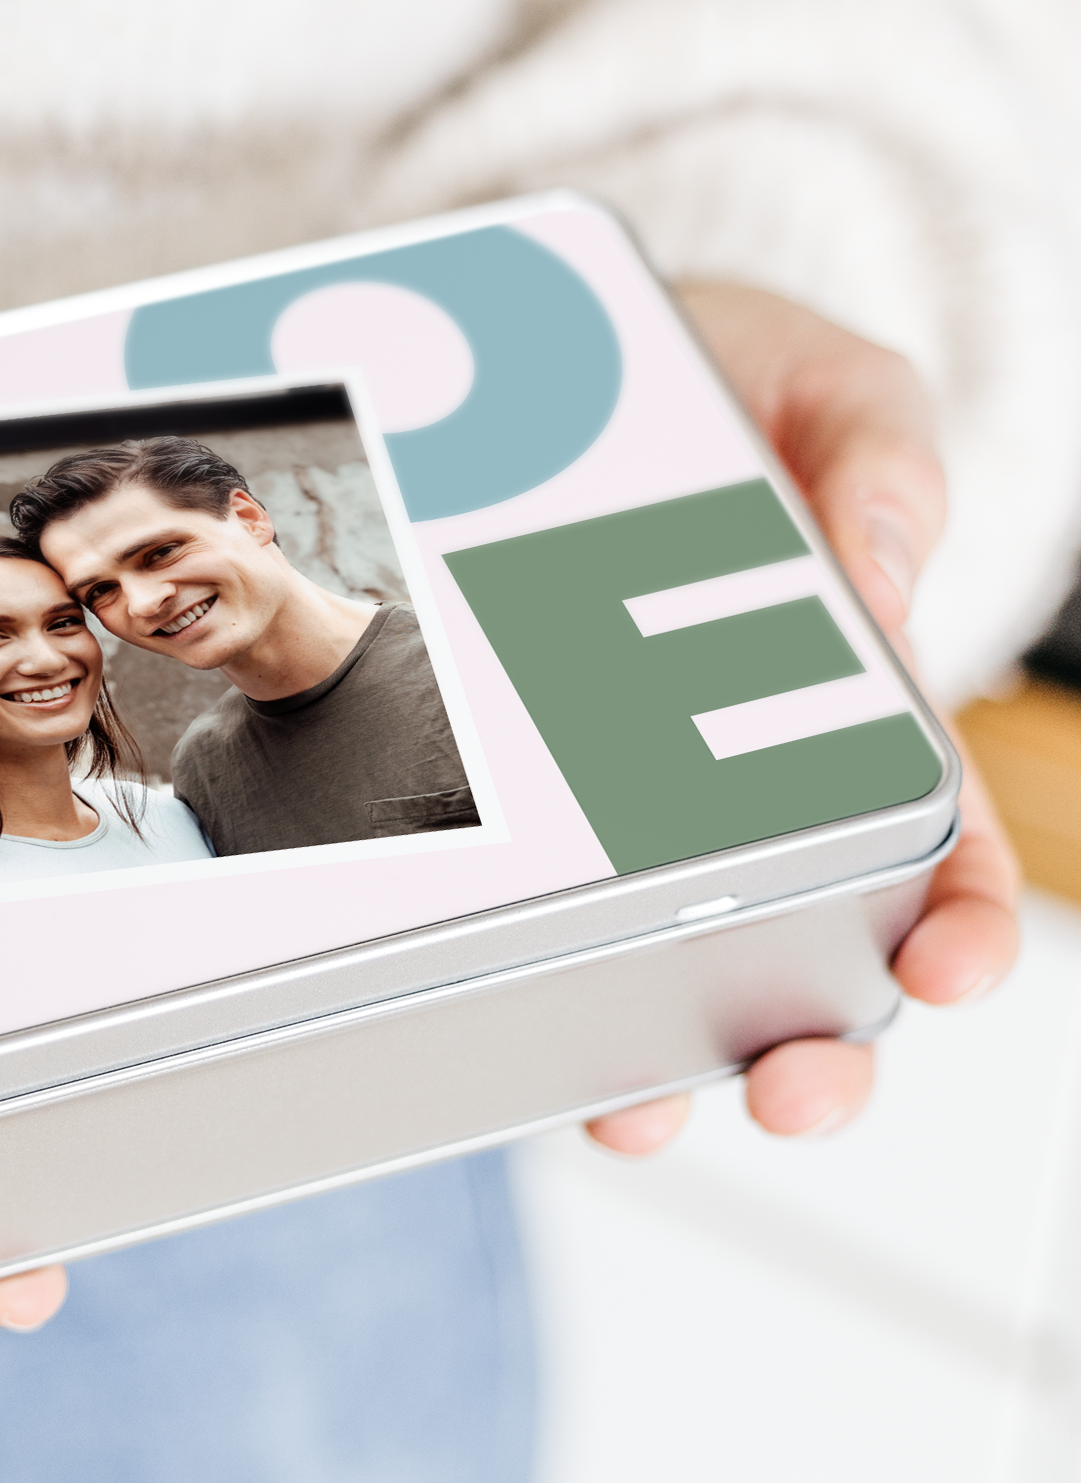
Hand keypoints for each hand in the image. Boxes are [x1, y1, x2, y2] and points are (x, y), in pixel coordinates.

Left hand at [586, 283, 1020, 1154]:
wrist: (589, 376)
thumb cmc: (737, 397)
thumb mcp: (834, 389)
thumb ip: (881, 459)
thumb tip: (887, 572)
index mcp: (867, 712)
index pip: (944, 848)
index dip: (961, 926)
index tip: (945, 967)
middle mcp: (763, 787)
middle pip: (816, 954)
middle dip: (819, 1045)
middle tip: (791, 1091)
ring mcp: (648, 808)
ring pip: (678, 969)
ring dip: (671, 1054)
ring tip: (636, 1107)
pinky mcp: (546, 805)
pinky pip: (550, 910)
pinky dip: (545, 978)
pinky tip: (520, 1031)